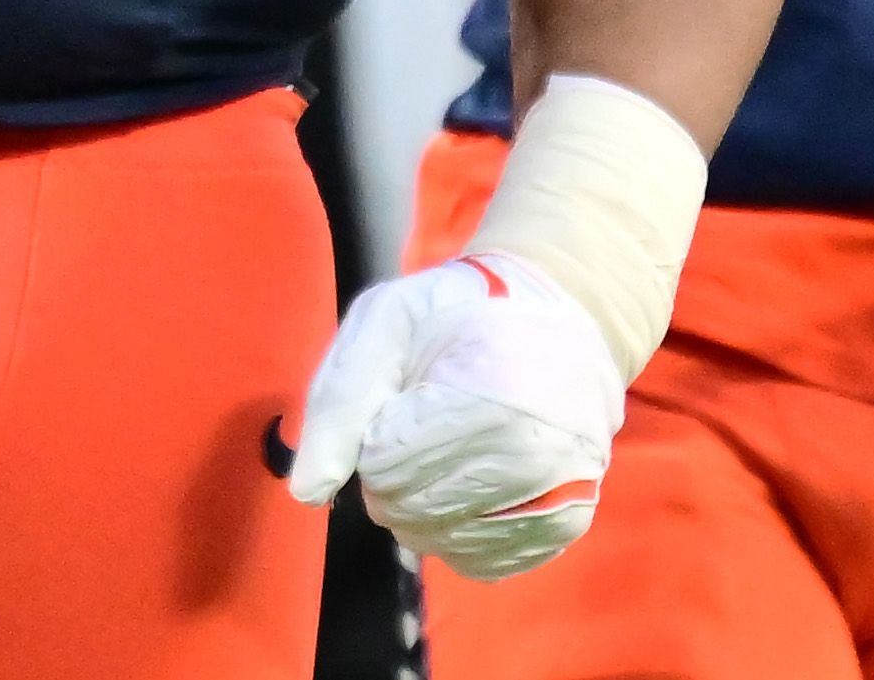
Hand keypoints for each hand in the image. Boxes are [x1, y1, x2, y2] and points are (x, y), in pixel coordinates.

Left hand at [285, 248, 625, 580]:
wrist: (561, 316)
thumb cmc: (462, 312)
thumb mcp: (386, 322)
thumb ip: (340, 402)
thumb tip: (308, 492)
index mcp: (496, 393)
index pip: (386, 464)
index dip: (375, 433)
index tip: (405, 397)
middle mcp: (538, 456)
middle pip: (409, 509)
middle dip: (391, 473)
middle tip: (421, 422)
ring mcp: (559, 496)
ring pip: (438, 540)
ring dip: (419, 503)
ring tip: (445, 447)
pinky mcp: (566, 525)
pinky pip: (476, 560)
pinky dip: (454, 529)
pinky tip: (467, 481)